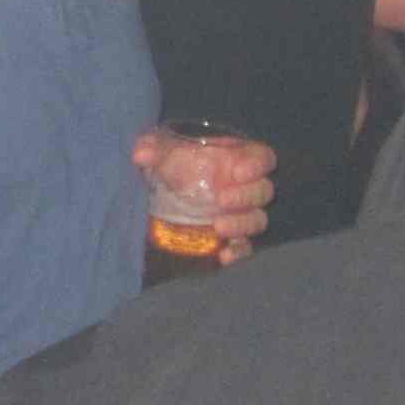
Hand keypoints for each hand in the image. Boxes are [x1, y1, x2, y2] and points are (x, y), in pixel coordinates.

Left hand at [134, 127, 276, 260]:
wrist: (166, 192)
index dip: (256, 164)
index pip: (262, 157)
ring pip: (258, 220)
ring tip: (218, 227)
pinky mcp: (234, 238)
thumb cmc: (174, 165)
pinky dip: (239, 253)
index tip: (238, 171)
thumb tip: (141, 155)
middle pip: (263, 191)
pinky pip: (247, 247)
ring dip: (242, 224)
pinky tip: (224, 256)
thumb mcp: (163, 153)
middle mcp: (245, 186)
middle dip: (246, 196)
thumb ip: (153, 148)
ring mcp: (242, 214)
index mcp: (236, 158)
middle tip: (221, 200)